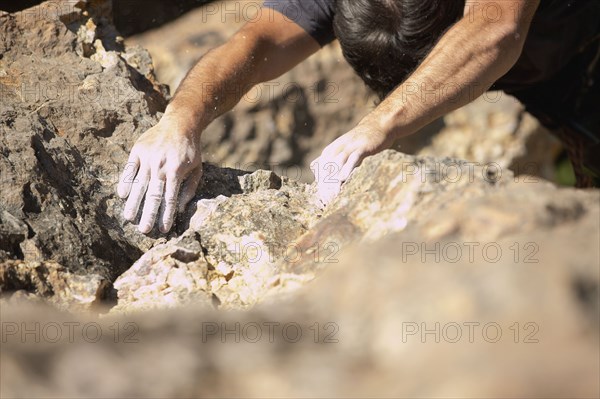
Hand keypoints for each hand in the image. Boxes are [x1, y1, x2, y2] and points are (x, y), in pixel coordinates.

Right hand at [117, 116, 202, 233]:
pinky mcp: (138, 150)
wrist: (180, 123)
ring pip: (138, 183)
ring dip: (133, 202)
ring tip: (129, 217)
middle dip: (148, 214)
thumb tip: (181, 208)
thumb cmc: (190, 150)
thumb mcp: (197, 169)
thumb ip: (189, 189)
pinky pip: (129, 168)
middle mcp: (161, 165)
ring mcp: (148, 157)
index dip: (166, 215)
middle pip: (153, 194)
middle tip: (144, 230)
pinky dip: (125, 181)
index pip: (170, 198)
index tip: (162, 229)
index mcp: (176, 171)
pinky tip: (121, 194)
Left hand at [311, 120, 393, 205]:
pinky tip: (343, 177)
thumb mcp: (341, 148)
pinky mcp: (362, 147)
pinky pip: (353, 158)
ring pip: (338, 163)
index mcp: (331, 150)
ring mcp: (350, 146)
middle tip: (327, 200)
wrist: (377, 125)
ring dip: (334, 178)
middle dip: (326, 185)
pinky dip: (347, 167)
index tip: (322, 199)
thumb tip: (314, 166)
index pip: (321, 169)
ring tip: (333, 193)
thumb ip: (328, 157)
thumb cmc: (359, 141)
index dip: (321, 184)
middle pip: (327, 168)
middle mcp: (337, 148)